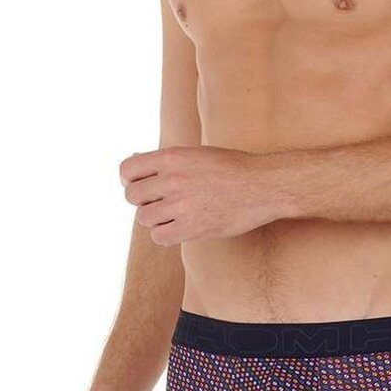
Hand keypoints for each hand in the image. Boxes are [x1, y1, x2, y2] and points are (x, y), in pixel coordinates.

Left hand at [118, 143, 283, 243]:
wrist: (263, 186)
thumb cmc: (232, 168)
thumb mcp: (197, 154)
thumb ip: (166, 160)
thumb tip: (134, 161)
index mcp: (172, 156)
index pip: (127, 170)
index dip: (128, 179)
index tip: (139, 185)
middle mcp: (173, 179)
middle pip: (132, 196)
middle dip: (143, 200)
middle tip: (160, 202)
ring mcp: (182, 204)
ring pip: (144, 218)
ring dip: (155, 218)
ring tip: (173, 214)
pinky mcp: (193, 228)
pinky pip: (159, 236)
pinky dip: (165, 234)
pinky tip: (179, 227)